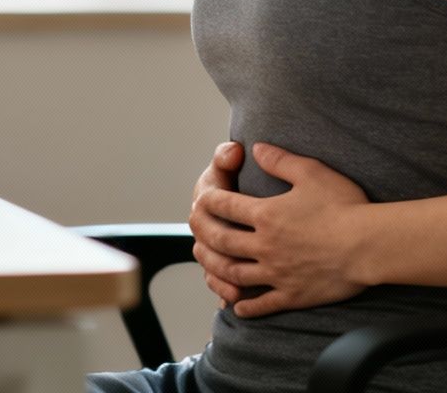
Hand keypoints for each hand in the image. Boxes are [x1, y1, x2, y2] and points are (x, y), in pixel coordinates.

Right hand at [189, 141, 246, 307]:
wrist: (239, 202)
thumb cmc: (235, 178)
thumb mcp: (230, 164)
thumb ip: (227, 156)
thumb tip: (235, 150)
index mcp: (205, 198)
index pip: (206, 202)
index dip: (217, 204)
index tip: (235, 204)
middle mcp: (203, 225)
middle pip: (207, 238)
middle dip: (223, 244)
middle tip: (243, 249)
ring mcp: (209, 247)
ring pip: (209, 263)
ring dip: (222, 273)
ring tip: (240, 282)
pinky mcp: (218, 266)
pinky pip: (215, 281)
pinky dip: (223, 290)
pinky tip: (237, 297)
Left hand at [189, 142, 372, 317]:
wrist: (369, 246)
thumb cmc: (345, 206)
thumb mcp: (311, 172)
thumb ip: (279, 160)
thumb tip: (255, 148)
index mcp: (266, 215)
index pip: (224, 206)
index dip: (209, 199)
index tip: (203, 197)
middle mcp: (265, 246)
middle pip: (221, 240)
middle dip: (203, 231)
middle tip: (195, 227)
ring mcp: (277, 273)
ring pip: (234, 274)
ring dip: (215, 268)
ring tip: (207, 264)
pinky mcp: (292, 294)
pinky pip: (261, 304)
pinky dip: (245, 305)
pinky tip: (237, 304)